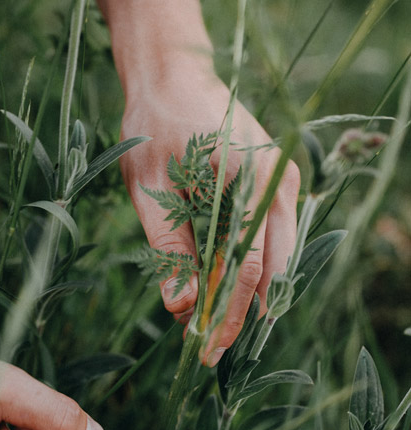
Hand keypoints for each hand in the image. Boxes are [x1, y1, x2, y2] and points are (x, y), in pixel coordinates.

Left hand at [120, 77, 299, 365]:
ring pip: (275, 258)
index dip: (226, 314)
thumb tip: (180, 307)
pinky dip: (247, 269)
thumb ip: (168, 247)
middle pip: (270, 270)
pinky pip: (267, 239)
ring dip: (246, 296)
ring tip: (212, 325)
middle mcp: (276, 184)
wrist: (172, 77)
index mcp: (249, 181)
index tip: (206, 348)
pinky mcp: (271, 185)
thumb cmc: (155, 125)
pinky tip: (219, 288)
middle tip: (211, 349)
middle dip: (240, 314)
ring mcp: (280, 183)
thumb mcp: (151, 188)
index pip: (246, 269)